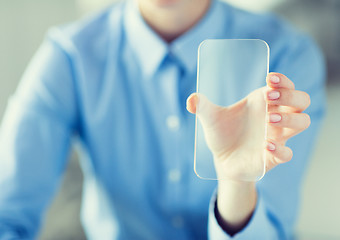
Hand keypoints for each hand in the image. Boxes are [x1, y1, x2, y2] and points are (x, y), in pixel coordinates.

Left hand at [186, 72, 310, 179]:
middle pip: (302, 100)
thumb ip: (202, 107)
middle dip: (291, 95)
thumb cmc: (222, 134)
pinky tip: (265, 145)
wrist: (222, 160)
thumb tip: (191, 100)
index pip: (285, 85)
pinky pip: (287, 153)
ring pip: (302, 122)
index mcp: (262, 102)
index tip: (270, 78)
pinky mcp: (273, 157)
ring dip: (290, 118)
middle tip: (270, 96)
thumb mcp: (210, 118)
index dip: (283, 80)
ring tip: (269, 119)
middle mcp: (274, 116)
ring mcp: (277, 137)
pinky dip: (280, 149)